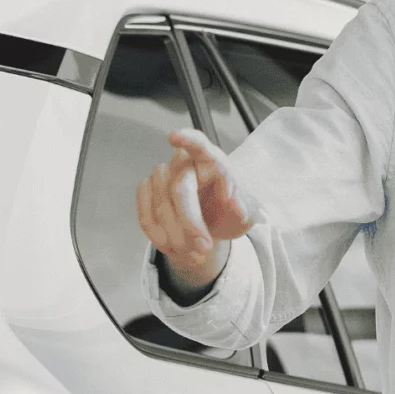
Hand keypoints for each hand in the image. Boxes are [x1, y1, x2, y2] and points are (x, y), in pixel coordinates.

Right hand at [134, 129, 251, 290]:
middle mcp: (183, 163)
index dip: (186, 140)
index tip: (174, 137)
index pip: (198, 144)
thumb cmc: (231, 211)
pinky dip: (160, 238)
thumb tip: (238, 206)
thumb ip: (247, 209)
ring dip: (177, 238)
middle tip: (205, 249)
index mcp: (211, 159)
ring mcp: (161, 176)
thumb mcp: (248, 214)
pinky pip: (146, 217)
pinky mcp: (147, 192)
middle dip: (190, 223)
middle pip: (178, 189)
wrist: (214, 223)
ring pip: (161, 207)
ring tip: (197, 256)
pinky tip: (176, 250)